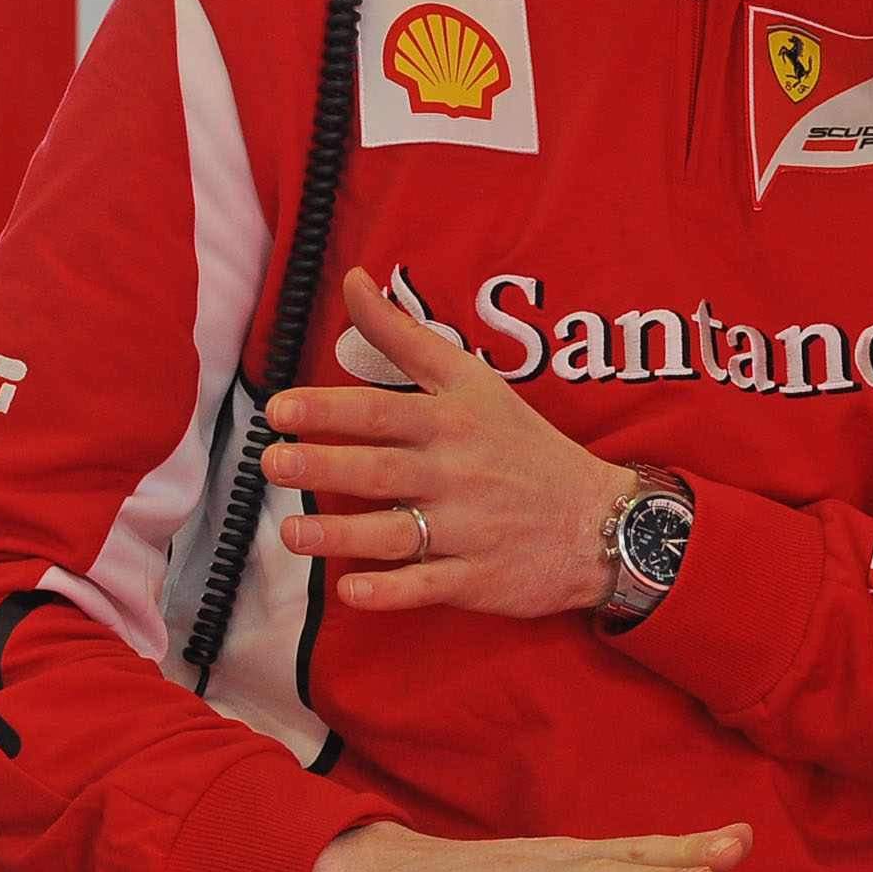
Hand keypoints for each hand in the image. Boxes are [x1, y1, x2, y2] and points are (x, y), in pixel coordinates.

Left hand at [267, 268, 627, 616]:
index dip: (329, 409)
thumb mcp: (475, 382)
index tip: (281, 409)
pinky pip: (427, 586)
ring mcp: (468, 530)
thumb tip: (355, 281)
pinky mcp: (477, 579)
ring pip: (395, 533)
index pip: (383, 412)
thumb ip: (406, 337)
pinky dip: (390, 591)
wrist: (599, 521)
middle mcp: (457, 475)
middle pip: (381, 470)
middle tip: (273, 463)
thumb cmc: (525, 447)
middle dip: (323, 466)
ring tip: (292, 532)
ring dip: (340, 535)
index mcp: (454, 424)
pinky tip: (351, 589)